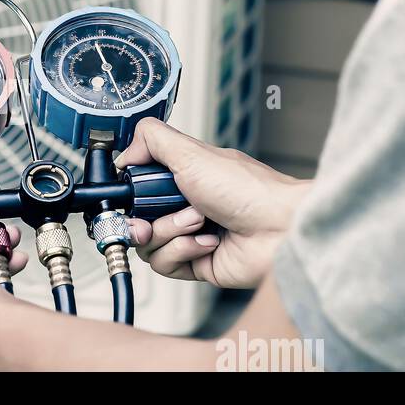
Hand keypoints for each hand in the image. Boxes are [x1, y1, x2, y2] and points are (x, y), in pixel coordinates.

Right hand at [116, 118, 309, 288]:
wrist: (280, 229)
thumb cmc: (249, 190)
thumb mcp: (192, 153)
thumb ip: (153, 140)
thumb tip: (124, 153)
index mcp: (184, 178)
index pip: (139, 188)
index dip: (129, 194)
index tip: (130, 195)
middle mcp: (185, 207)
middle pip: (137, 218)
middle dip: (143, 219)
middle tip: (151, 217)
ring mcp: (190, 236)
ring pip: (148, 244)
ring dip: (170, 232)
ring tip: (198, 221)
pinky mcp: (196, 263)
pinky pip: (165, 264)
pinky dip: (183, 251)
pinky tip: (207, 242)